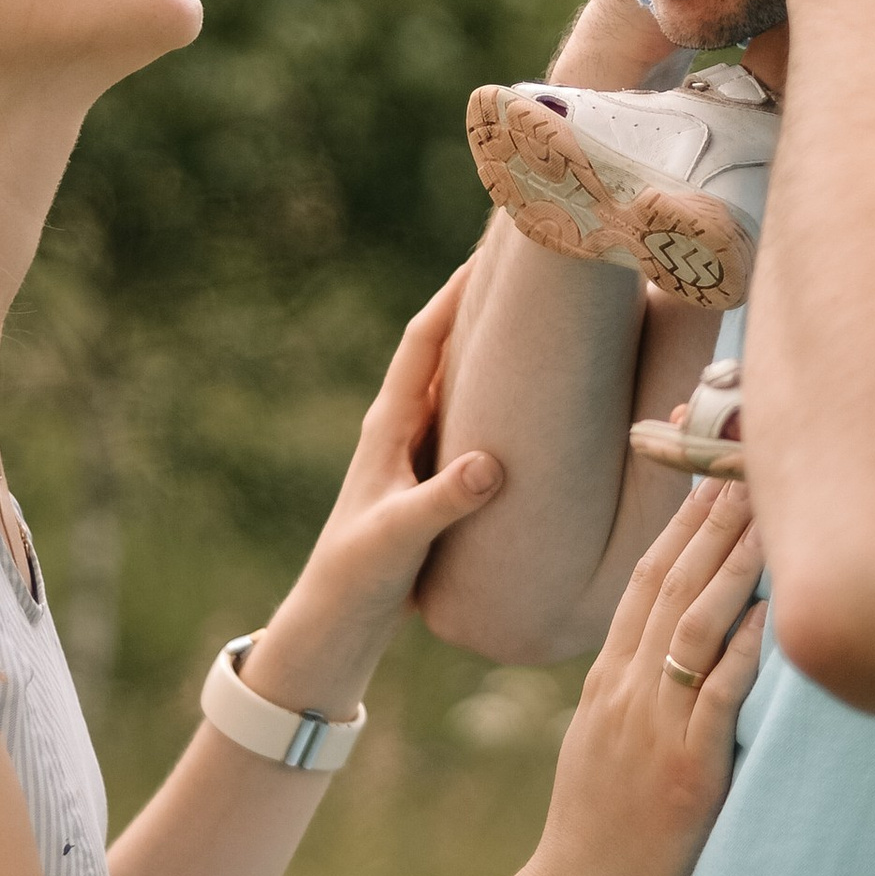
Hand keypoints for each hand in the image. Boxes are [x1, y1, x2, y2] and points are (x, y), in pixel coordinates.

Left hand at [246, 267, 501, 716]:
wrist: (333, 625)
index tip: (492, 250)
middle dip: (481, 303)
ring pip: (460, 382)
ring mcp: (415, 452)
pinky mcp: (431, 479)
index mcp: (386, 427)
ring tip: (541, 312)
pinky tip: (535, 398)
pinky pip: (471, 420)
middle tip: (526, 261)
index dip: (455, 294)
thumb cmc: (355, 580)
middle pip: (444, 347)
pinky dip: (499, 397)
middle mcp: (400, 428)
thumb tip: (491, 466)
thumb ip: (441, 503)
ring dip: (493, 347)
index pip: (424, 341)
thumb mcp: (396, 540)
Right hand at [530, 478, 767, 875]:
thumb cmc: (605, 826)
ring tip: (767, 507)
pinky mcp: (685, 767)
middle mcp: (627, 686)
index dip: (677, 511)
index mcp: (610, 675)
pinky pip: (717, 696)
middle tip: (744, 450)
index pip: (646, 572)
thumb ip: (642, 685)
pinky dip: (744, 650)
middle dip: (709, 511)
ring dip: (732, 562)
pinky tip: (772, 613)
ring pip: (693, 622)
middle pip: (669, 578)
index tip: (703, 459)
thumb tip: (687, 641)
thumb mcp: (607, 736)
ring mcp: (652, 723)